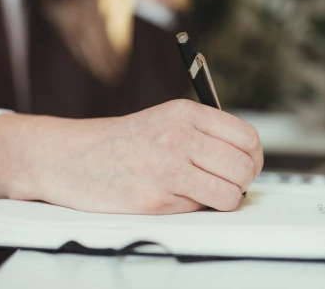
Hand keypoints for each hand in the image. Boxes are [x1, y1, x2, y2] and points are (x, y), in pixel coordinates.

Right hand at [0, 100, 263, 213]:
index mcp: (186, 113)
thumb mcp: (165, 120)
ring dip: (222, 200)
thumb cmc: (121, 143)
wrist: (72, 157)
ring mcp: (168, 167)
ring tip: (201, 194)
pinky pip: (200, 210)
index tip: (243, 168)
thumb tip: (245, 159)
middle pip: (244, 167)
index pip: (247, 138)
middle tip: (225, 185)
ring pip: (230, 194)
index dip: (252, 159)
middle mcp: (180, 136)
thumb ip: (203, 134)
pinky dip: (195, 210)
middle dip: (240, 182)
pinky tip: (175, 199)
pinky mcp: (156, 199)